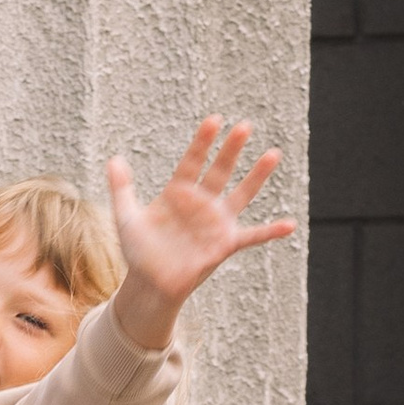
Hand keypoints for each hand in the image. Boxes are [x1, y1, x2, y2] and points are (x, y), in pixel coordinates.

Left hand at [108, 120, 292, 351]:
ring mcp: (215, 223)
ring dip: (257, 176)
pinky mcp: (224, 245)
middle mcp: (201, 203)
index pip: (192, 161)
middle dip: (231, 149)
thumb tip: (114, 159)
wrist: (150, 284)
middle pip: (219, 171)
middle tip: (245, 126)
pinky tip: (290, 225)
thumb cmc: (139, 251)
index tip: (214, 119)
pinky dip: (270, 232)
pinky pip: (252, 237)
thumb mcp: (126, 218)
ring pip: (241, 194)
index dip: (203, 142)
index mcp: (178, 192)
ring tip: (273, 154)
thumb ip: (122, 189)